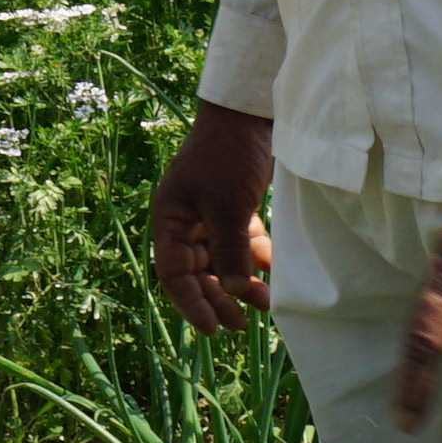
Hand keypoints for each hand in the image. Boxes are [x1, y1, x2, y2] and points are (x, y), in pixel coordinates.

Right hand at [150, 106, 278, 332]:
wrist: (249, 113)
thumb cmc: (228, 156)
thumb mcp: (227, 205)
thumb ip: (230, 251)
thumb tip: (233, 293)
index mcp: (169, 220)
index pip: (174, 274)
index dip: (192, 304)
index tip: (213, 329)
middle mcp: (185, 222)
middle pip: (198, 273)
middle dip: (218, 299)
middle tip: (240, 325)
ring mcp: (210, 216)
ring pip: (221, 262)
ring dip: (239, 283)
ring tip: (263, 303)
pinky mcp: (235, 209)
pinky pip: (241, 245)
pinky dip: (255, 261)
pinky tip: (272, 276)